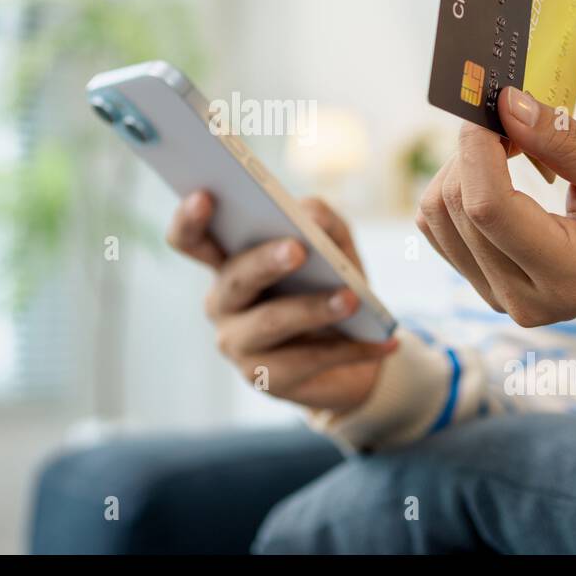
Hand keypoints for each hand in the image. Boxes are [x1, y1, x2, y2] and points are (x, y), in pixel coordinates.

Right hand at [166, 191, 398, 411]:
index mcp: (228, 261)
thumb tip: (308, 213)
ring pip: (270, 323)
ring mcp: (238, 343)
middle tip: (296, 249)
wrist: (352, 349)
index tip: (205, 196)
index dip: (190, 219)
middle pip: (234, 278)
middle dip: (264, 262)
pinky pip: (308, 360)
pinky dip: (352, 349)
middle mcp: (222, 301)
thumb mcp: (333, 246)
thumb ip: (321, 219)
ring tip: (349, 299)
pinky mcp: (267, 379)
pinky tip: (386, 342)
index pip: (190, 239)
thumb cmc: (330, 283)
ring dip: (311, 309)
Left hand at [416, 86, 575, 326]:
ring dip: (460, 167)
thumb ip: (565, 141)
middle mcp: (522, 297)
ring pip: (436, 215)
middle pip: (457, 208)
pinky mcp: (478, 285)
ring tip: (508, 151)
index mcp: (568, 276)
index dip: (477, 148)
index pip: (489, 209)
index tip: (494, 107)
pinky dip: (456, 189)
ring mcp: (495, 296)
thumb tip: (508, 104)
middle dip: (472, 150)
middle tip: (512, 123)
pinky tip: (494, 177)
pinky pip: (437, 227)